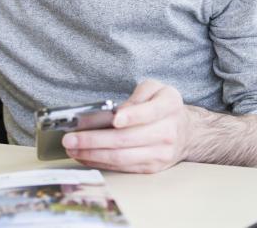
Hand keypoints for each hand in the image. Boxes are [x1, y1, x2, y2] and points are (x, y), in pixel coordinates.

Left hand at [63, 79, 194, 173]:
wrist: (186, 132)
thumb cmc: (163, 106)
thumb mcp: (156, 89)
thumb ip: (138, 94)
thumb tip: (117, 112)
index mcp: (169, 106)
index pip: (149, 112)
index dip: (131, 116)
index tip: (114, 119)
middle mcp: (167, 132)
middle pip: (126, 139)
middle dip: (94, 139)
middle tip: (70, 138)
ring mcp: (160, 153)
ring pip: (121, 157)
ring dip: (92, 154)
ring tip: (72, 149)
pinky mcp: (151, 168)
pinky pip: (122, 167)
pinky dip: (100, 162)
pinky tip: (85, 156)